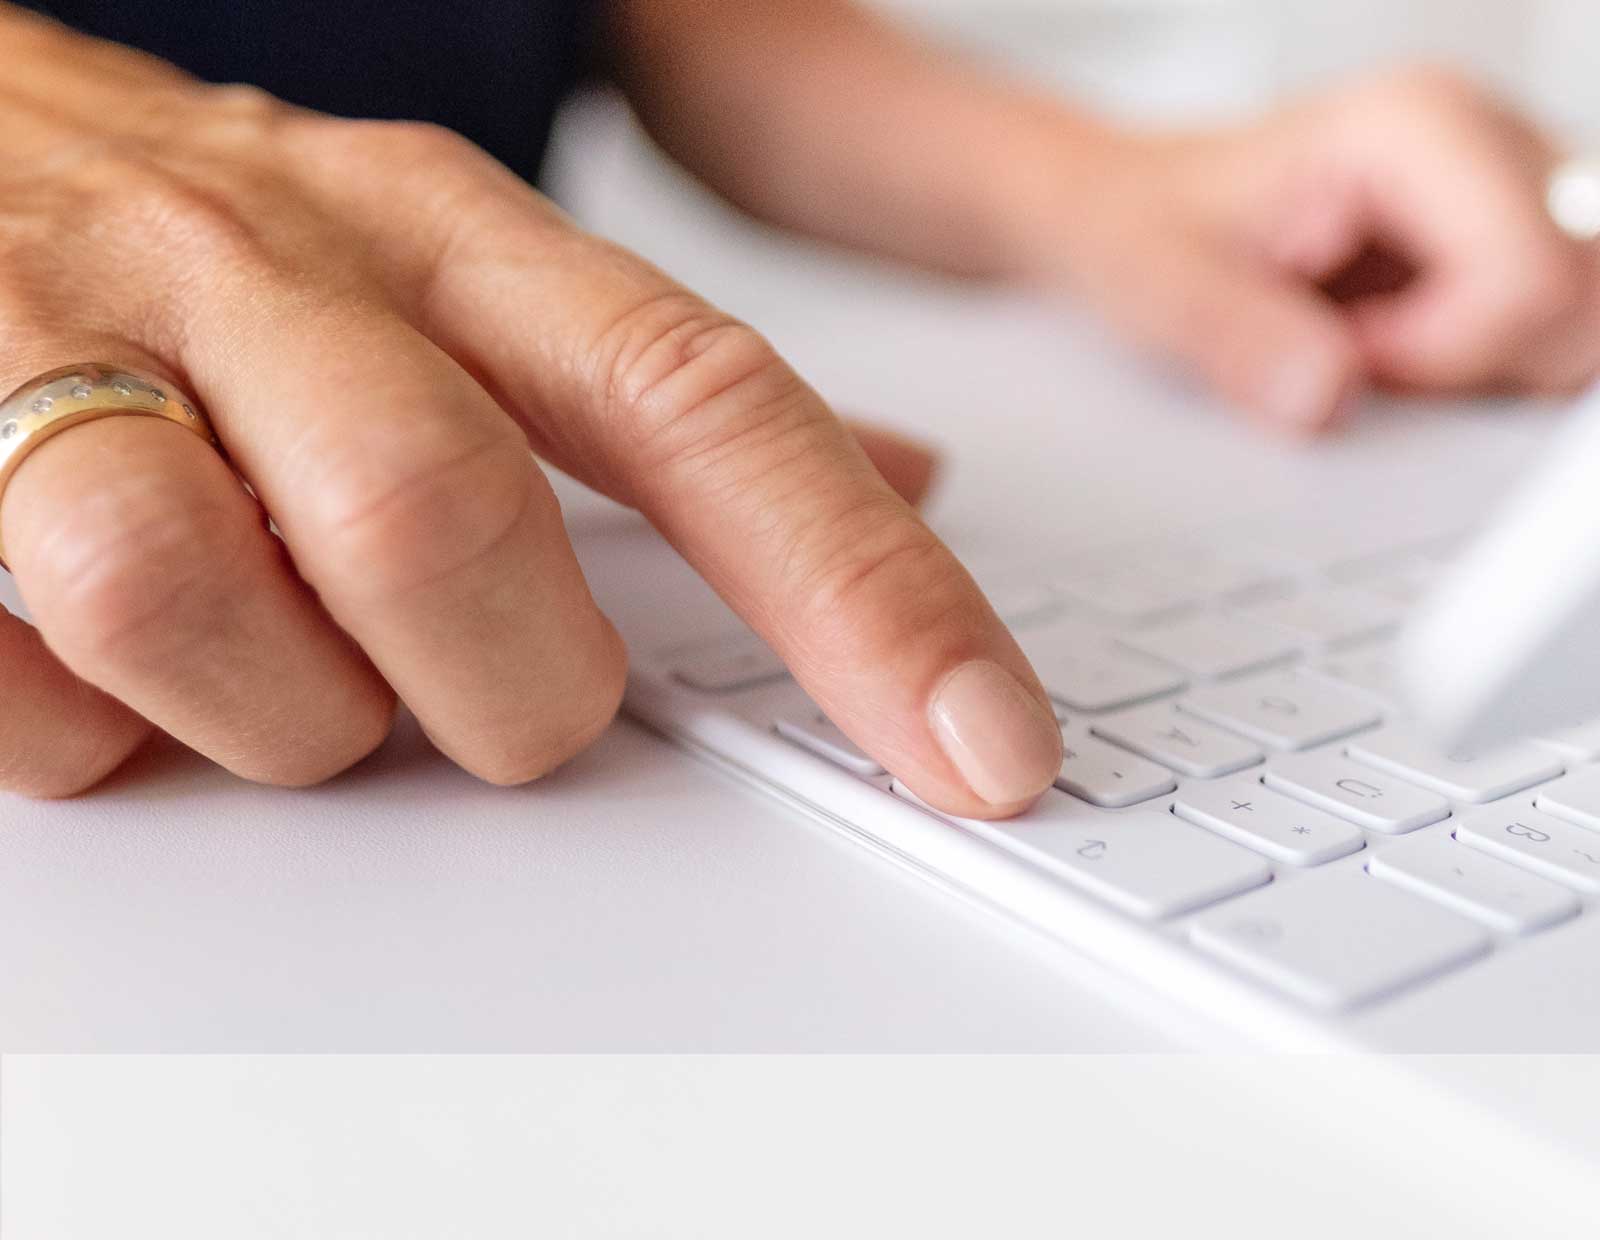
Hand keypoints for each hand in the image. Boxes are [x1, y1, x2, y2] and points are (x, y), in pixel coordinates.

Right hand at [0, 12, 1060, 813]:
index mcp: (454, 239)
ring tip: (282, 677)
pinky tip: (113, 673)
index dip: (863, 592)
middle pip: (449, 524)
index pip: (709, 409)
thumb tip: (911, 481)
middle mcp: (286, 273)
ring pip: (207, 607)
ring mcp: (77, 351)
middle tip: (486, 693)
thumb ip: (669, 396)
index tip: (982, 747)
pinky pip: (37, 688)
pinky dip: (102, 735)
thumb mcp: (458, 274)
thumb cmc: (214, 247)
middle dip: (497, 683)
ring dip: (284, 716)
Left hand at [1032, 67, 1599, 431]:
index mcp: (1418, 126)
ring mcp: (1513, 188)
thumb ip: (1239, 337)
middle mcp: (1489, 139)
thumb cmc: (1149, 226)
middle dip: (1477, 364)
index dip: (1442, 353)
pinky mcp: (1514, 235)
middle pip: (1582, 302)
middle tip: (1363, 350)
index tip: (1347, 352)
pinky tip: (1402, 344)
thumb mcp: (1163, 286)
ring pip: (1581, 322)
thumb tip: (1323, 396)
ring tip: (1377, 343)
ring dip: (1485, 367)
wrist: (1133, 210)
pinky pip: (1554, 331)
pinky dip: (1485, 365)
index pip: (1533, 279)